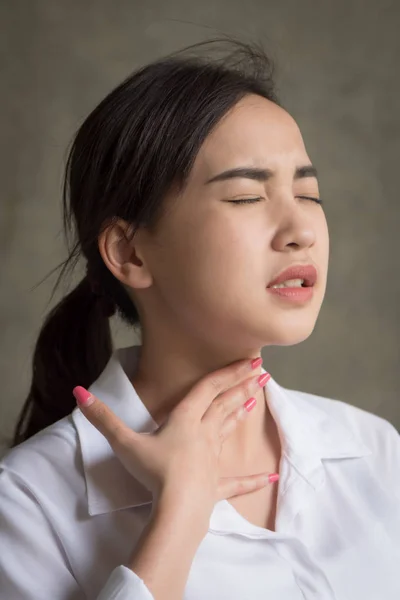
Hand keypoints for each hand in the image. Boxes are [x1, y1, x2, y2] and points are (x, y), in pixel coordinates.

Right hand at [73, 358, 276, 529]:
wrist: (176, 509)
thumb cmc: (153, 472)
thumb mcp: (125, 443)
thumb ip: (102, 418)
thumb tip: (78, 392)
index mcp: (185, 420)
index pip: (208, 389)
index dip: (227, 373)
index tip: (249, 360)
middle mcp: (204, 435)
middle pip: (225, 404)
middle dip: (242, 386)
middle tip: (263, 373)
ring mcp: (212, 460)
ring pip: (229, 431)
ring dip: (242, 413)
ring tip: (258, 398)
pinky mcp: (216, 486)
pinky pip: (238, 482)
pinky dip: (253, 480)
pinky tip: (271, 478)